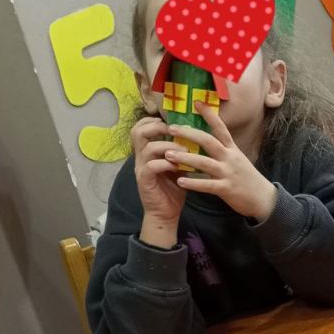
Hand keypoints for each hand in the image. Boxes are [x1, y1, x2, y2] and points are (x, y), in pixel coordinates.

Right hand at [132, 115, 183, 242]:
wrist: (166, 213)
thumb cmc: (174, 189)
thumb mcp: (179, 166)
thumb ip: (180, 152)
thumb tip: (195, 135)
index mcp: (147, 152)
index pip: (141, 127)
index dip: (152, 120)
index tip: (169, 120)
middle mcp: (141, 157)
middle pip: (138, 132)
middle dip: (156, 127)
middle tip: (173, 130)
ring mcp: (141, 168)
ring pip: (148, 148)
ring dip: (167, 146)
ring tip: (184, 150)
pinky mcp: (144, 180)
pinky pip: (152, 166)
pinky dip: (166, 163)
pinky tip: (178, 167)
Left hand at [166, 104, 277, 221]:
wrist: (264, 199)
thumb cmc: (248, 179)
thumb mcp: (238, 160)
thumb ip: (223, 151)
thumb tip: (206, 141)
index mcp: (232, 149)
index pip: (221, 128)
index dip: (209, 114)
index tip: (197, 102)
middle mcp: (230, 158)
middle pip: (208, 141)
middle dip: (189, 134)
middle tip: (171, 128)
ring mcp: (228, 173)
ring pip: (204, 162)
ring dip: (185, 158)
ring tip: (168, 155)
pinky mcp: (226, 189)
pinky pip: (207, 185)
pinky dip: (193, 183)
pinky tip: (180, 181)